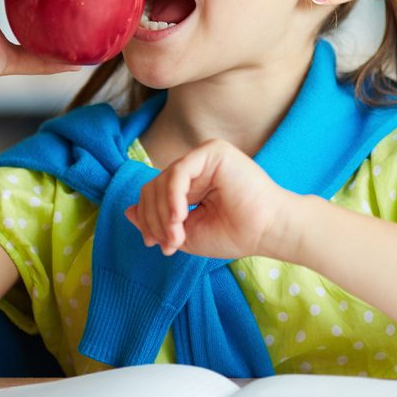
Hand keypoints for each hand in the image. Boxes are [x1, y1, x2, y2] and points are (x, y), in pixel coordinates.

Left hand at [124, 139, 299, 259]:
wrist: (268, 231)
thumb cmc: (234, 234)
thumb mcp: (186, 233)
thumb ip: (157, 222)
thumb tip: (128, 211)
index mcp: (190, 184)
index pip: (153, 194)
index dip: (147, 218)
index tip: (156, 244)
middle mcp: (195, 167)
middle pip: (153, 186)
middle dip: (153, 218)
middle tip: (168, 243)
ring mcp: (204, 157)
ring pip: (162, 180)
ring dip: (162, 213)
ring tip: (176, 236)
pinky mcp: (213, 152)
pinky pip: (179, 172)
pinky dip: (172, 197)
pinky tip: (179, 217)